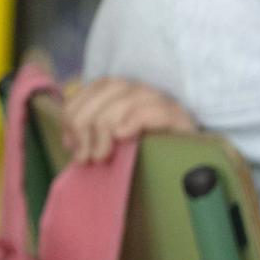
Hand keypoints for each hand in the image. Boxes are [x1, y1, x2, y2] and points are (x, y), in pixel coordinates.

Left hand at [62, 77, 194, 162]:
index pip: (98, 84)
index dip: (76, 109)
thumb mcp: (114, 146)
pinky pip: (155, 111)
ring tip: (101, 155)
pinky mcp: (182, 120)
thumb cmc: (148, 161)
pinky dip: (134, 120)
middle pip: (110, 88)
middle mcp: (148, 92)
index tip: (70, 142)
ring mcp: (167, 104)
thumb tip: (71, 141)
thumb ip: (94, 136)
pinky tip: (122, 136)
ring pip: (128, 98)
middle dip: (86, 122)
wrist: (189, 175)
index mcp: (130, 93)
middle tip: (84, 156)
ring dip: (105, 127)